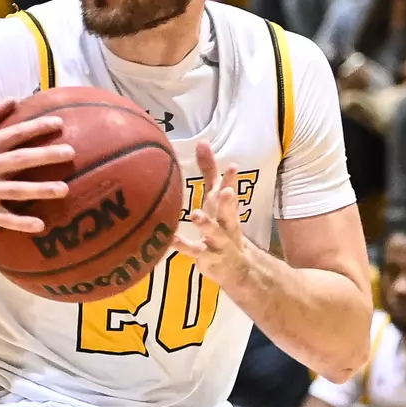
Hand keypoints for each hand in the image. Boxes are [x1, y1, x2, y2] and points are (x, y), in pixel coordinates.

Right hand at [0, 98, 73, 231]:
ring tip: (64, 189)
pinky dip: (19, 223)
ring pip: (14, 190)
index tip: (60, 123)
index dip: (36, 127)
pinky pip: (2, 218)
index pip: (13, 133)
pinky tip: (40, 225)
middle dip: (45, 156)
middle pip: (18, 160)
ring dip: (39, 190)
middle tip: (70, 152)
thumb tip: (15, 98)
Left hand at [173, 141, 253, 286]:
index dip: (232, 180)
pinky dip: (182, 245)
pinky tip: (169, 240)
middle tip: (227, 192)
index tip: (233, 166)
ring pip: (214, 232)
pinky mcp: (207, 256)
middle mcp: (226, 223)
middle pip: (229, 212)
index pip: (230, 191)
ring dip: (206, 224)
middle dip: (229, 201)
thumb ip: (210, 171)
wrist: (236, 265)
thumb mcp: (217, 198)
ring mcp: (218, 241)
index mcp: (226, 208)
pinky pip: (193, 251)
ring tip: (195, 214)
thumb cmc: (221, 224)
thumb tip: (202, 141)